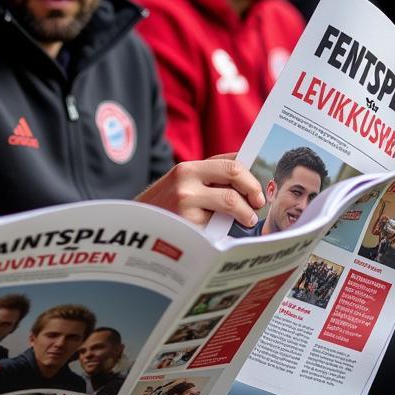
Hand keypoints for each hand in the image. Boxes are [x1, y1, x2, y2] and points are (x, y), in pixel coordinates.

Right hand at [136, 154, 264, 227]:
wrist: (136, 228)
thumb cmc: (164, 209)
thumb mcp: (182, 187)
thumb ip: (208, 180)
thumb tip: (246, 182)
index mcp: (188, 167)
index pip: (230, 161)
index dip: (249, 175)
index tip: (256, 189)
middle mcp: (186, 178)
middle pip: (234, 173)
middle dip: (253, 188)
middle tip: (257, 203)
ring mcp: (186, 199)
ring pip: (230, 199)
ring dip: (245, 212)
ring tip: (247, 220)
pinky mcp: (187, 222)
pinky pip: (218, 223)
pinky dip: (228, 228)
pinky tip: (225, 232)